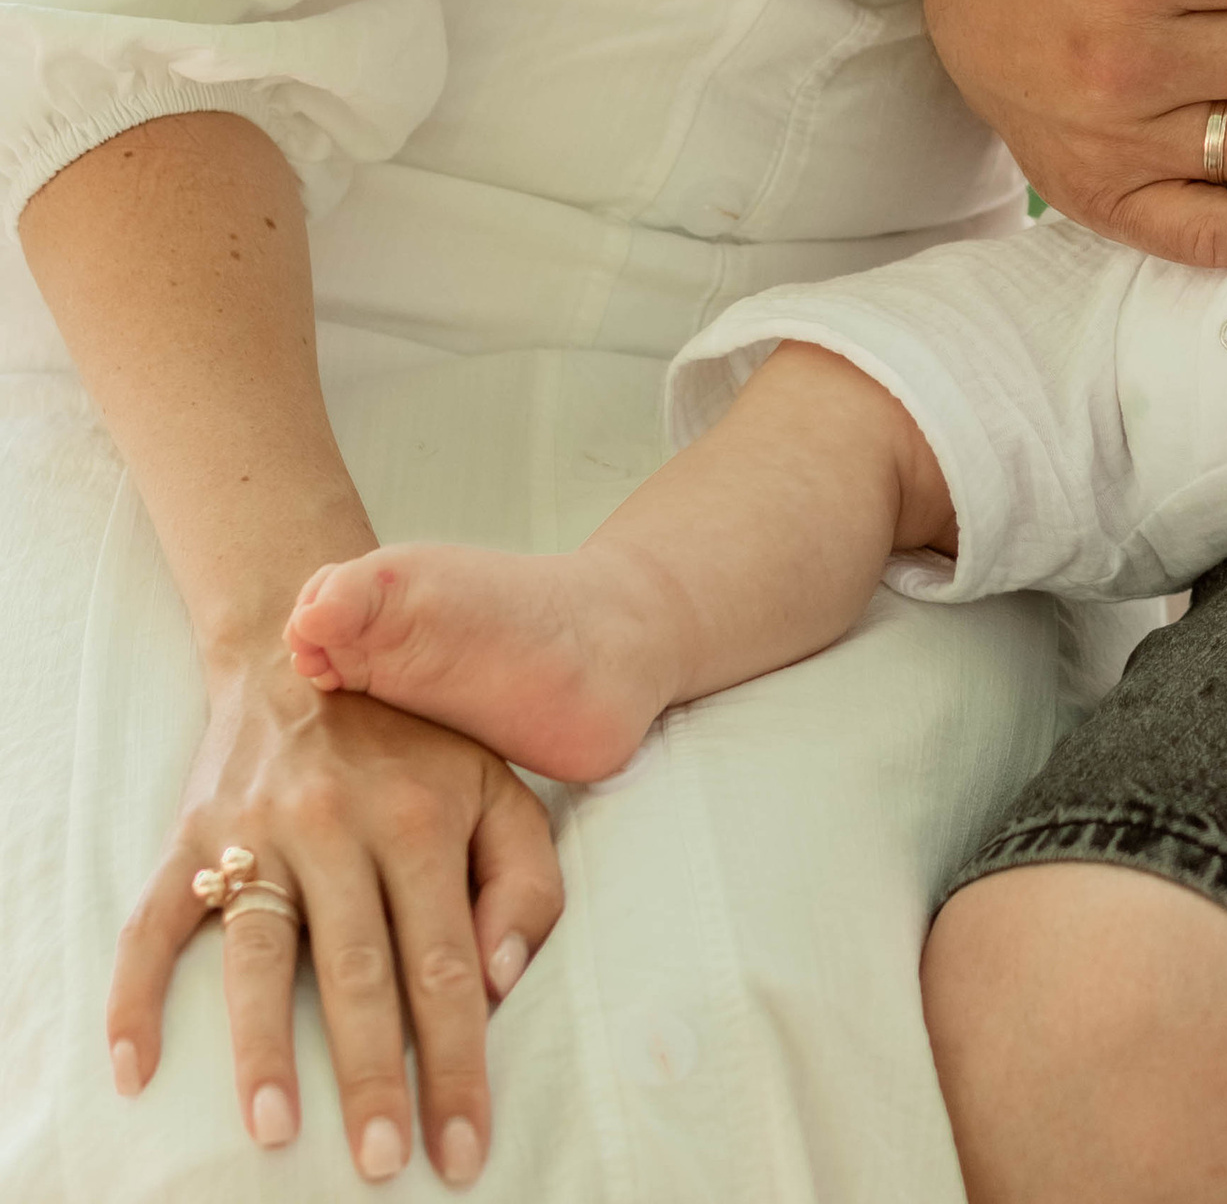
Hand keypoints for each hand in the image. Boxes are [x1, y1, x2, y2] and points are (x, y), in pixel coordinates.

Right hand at [110, 640, 561, 1184]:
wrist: (306, 642)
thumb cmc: (419, 739)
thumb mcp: (496, 782)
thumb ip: (525, 878)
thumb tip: (499, 982)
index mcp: (421, 817)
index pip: (447, 965)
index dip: (457, 1063)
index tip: (461, 1149)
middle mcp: (339, 823)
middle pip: (359, 972)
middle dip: (372, 1077)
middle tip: (382, 1163)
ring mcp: (258, 828)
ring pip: (260, 953)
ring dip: (264, 1048)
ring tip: (272, 1131)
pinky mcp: (192, 832)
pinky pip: (154, 922)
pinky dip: (136, 995)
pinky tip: (134, 1068)